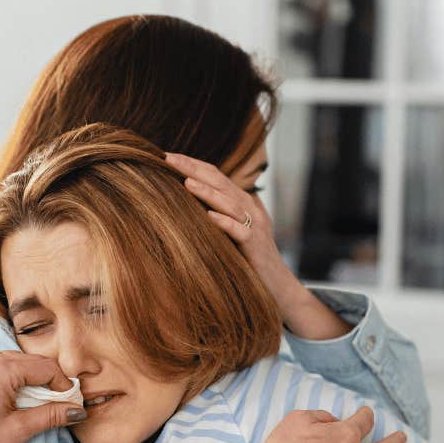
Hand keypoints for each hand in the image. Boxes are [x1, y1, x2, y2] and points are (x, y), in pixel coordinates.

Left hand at [0, 351, 85, 442]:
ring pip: (3, 361)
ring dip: (18, 376)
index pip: (44, 367)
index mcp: (0, 370)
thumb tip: (78, 410)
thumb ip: (50, 415)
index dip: (61, 383)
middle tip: (51, 400)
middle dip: (42, 379)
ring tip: (24, 399)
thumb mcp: (18, 430)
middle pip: (24, 361)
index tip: (68, 400)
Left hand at [164, 151, 350, 338]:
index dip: (192, 164)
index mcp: (240, 202)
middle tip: (170, 159)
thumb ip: (215, 214)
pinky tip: (209, 217)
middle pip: (220, 182)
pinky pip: (240, 231)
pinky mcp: (256, 246)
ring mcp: (254, 226)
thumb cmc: (248, 258)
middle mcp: (248, 208)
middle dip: (194, 169)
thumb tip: (184, 202)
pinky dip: (225, 223)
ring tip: (187, 182)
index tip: (167, 157)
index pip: (215, 176)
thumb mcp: (230, 231)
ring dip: (208, 192)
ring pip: (229, 203)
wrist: (276, 285)